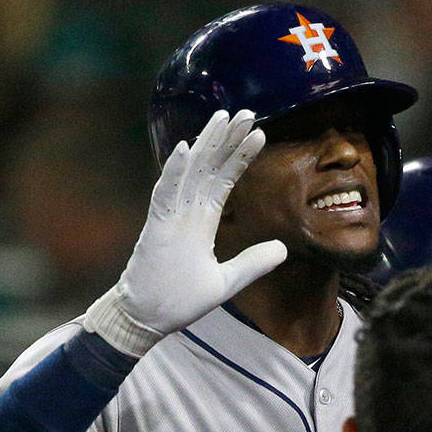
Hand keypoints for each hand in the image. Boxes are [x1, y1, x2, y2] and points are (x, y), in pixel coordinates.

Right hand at [82, 110, 286, 355]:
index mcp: (200, 221)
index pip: (223, 180)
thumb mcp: (227, 281)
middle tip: (247, 111)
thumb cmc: (178, 300)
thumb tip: (284, 249)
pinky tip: (185, 147)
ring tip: (223, 116)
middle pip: (209, 167)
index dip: (239, 157)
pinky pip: (164, 194)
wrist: (147, 320)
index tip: (259, 134)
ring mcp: (169, 216)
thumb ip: (253, 263)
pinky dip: (174, 171)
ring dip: (205, 143)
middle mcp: (185, 211)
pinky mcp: (155, 228)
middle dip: (227, 139)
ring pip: (189, 171)